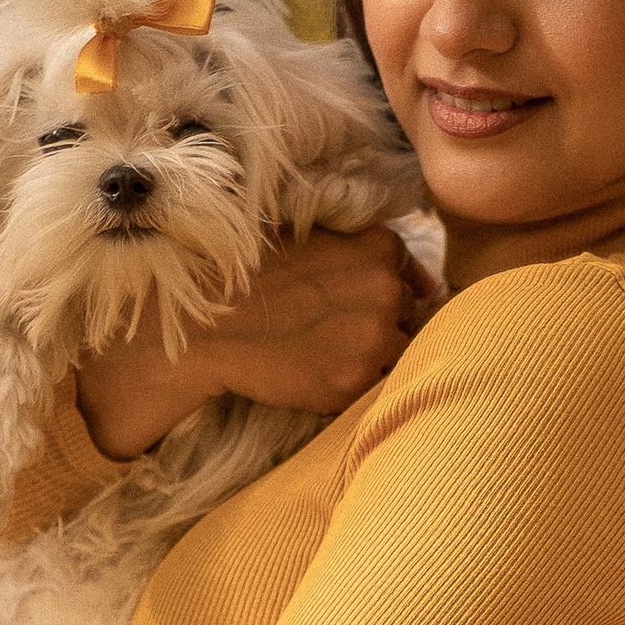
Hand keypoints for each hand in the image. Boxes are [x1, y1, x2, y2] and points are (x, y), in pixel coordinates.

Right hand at [76, 227, 429, 458]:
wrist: (205, 324)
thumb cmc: (252, 275)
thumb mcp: (311, 238)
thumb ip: (360, 250)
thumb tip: (418, 278)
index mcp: (379, 247)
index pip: (412, 276)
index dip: (390, 293)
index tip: (363, 305)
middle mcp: (386, 289)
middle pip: (410, 315)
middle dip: (384, 323)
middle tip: (335, 329)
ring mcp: (374, 338)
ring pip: (400, 352)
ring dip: (375, 355)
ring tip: (327, 351)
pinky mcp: (354, 381)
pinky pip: (375, 385)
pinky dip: (355, 381)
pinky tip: (319, 369)